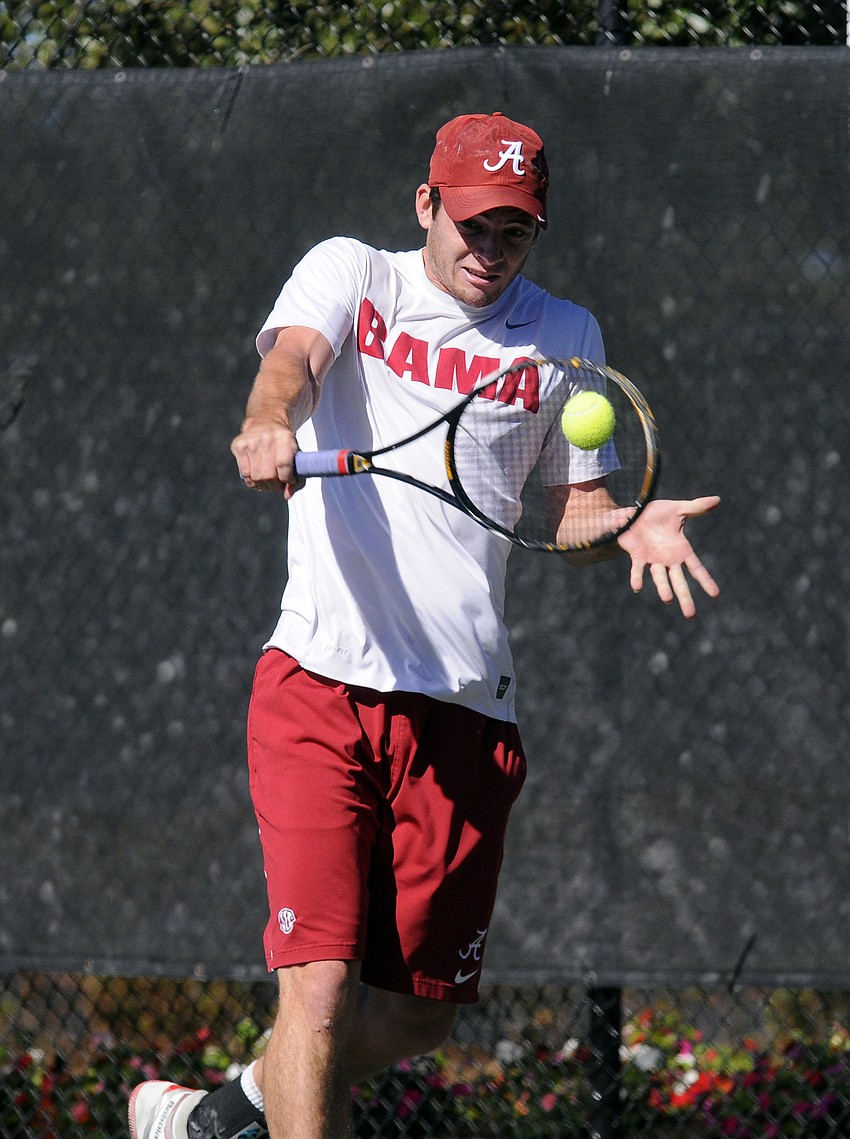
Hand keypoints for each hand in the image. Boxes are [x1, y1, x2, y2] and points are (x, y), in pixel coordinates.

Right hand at [230, 419, 302, 499]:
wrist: (265, 421)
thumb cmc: (284, 443)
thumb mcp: (296, 454)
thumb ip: (297, 477)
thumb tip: (287, 495)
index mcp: (284, 438)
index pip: (284, 466)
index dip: (287, 479)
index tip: (288, 481)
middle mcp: (266, 438)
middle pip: (269, 475)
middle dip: (275, 485)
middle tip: (278, 483)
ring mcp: (250, 442)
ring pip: (257, 478)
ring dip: (264, 485)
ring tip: (268, 480)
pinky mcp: (239, 446)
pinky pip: (245, 475)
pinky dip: (253, 482)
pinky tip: (258, 477)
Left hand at [617, 496, 719, 617]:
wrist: (633, 514)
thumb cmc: (657, 514)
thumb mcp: (679, 509)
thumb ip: (696, 507)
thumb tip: (718, 500)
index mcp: (681, 550)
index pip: (696, 568)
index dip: (705, 580)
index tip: (715, 594)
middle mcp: (668, 559)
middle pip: (679, 581)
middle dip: (684, 596)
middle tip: (690, 614)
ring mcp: (653, 560)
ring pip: (660, 577)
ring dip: (663, 588)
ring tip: (668, 600)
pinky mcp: (638, 556)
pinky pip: (638, 569)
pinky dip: (637, 577)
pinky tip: (637, 587)